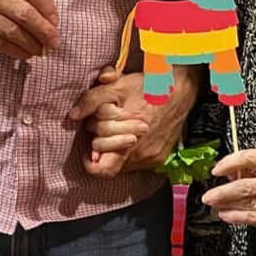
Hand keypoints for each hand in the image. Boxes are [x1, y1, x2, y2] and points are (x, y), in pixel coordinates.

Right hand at [0, 0, 60, 60]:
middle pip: (22, 12)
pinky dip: (13, 50)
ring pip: (10, 31)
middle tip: (55, 42)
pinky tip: (23, 54)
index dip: (47, 6)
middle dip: (43, 30)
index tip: (56, 20)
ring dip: (30, 44)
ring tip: (41, 51)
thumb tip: (44, 9)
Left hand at [70, 66, 198, 177]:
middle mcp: (142, 153)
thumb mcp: (117, 87)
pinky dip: (131, 149)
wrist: (182, 88)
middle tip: (102, 126)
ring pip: (124, 162)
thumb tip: (72, 115)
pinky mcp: (160, 156)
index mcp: (130, 138)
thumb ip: (92, 100)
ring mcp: (152, 157)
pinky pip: (138, 161)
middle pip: (110, 161)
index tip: (87, 152)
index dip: (91, 163)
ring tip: (118, 128)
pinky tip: (131, 133)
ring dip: (116, 148)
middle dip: (101, 144)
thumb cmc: (149, 86)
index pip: (103, 168)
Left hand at [202, 150, 255, 243]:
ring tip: (215, 204)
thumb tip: (231, 171)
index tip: (217, 169)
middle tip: (208, 194)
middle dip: (223, 189)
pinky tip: (228, 216)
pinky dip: (239, 217)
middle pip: (248, 182)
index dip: (231, 162)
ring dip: (228, 204)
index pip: (252, 157)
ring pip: (250, 201)